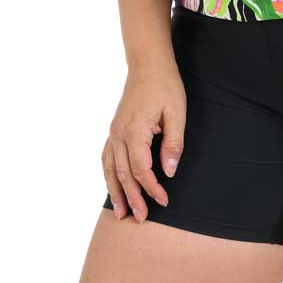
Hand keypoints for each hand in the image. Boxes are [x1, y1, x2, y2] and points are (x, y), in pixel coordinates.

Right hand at [102, 56, 186, 221]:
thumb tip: (169, 171)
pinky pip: (106, 157)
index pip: (141, 169)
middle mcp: (119, 134)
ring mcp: (113, 131)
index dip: (152, 188)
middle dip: (133, 198)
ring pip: (110, 169)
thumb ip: (173, 143)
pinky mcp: (114, 129)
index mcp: (135, 131)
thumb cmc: (165, 86)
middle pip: (123, 174)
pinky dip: (107, 175)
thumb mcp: (176, 112)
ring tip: (120, 214)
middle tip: (142, 218)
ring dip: (115, 192)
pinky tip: (111, 186)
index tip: (164, 200)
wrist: (148, 64)